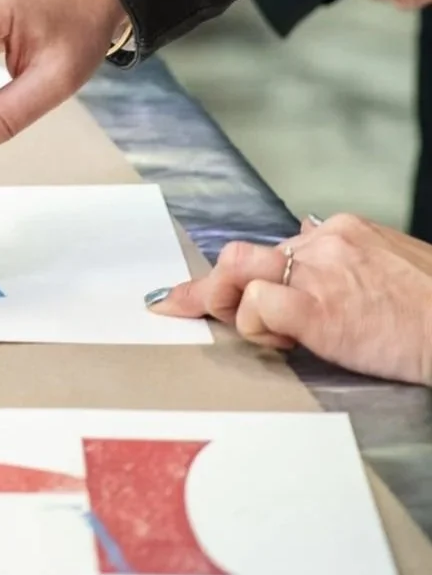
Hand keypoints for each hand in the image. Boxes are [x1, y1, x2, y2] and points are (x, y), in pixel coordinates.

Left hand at [150, 214, 431, 384]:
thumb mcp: (394, 269)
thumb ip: (353, 267)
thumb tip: (326, 270)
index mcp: (344, 232)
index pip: (276, 248)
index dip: (248, 275)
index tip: (217, 289)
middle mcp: (325, 244)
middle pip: (245, 254)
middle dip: (211, 285)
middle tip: (180, 305)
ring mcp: (319, 273)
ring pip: (239, 271)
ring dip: (221, 302)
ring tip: (228, 326)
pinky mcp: (319, 309)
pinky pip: (259, 306)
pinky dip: (254, 326)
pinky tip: (278, 342)